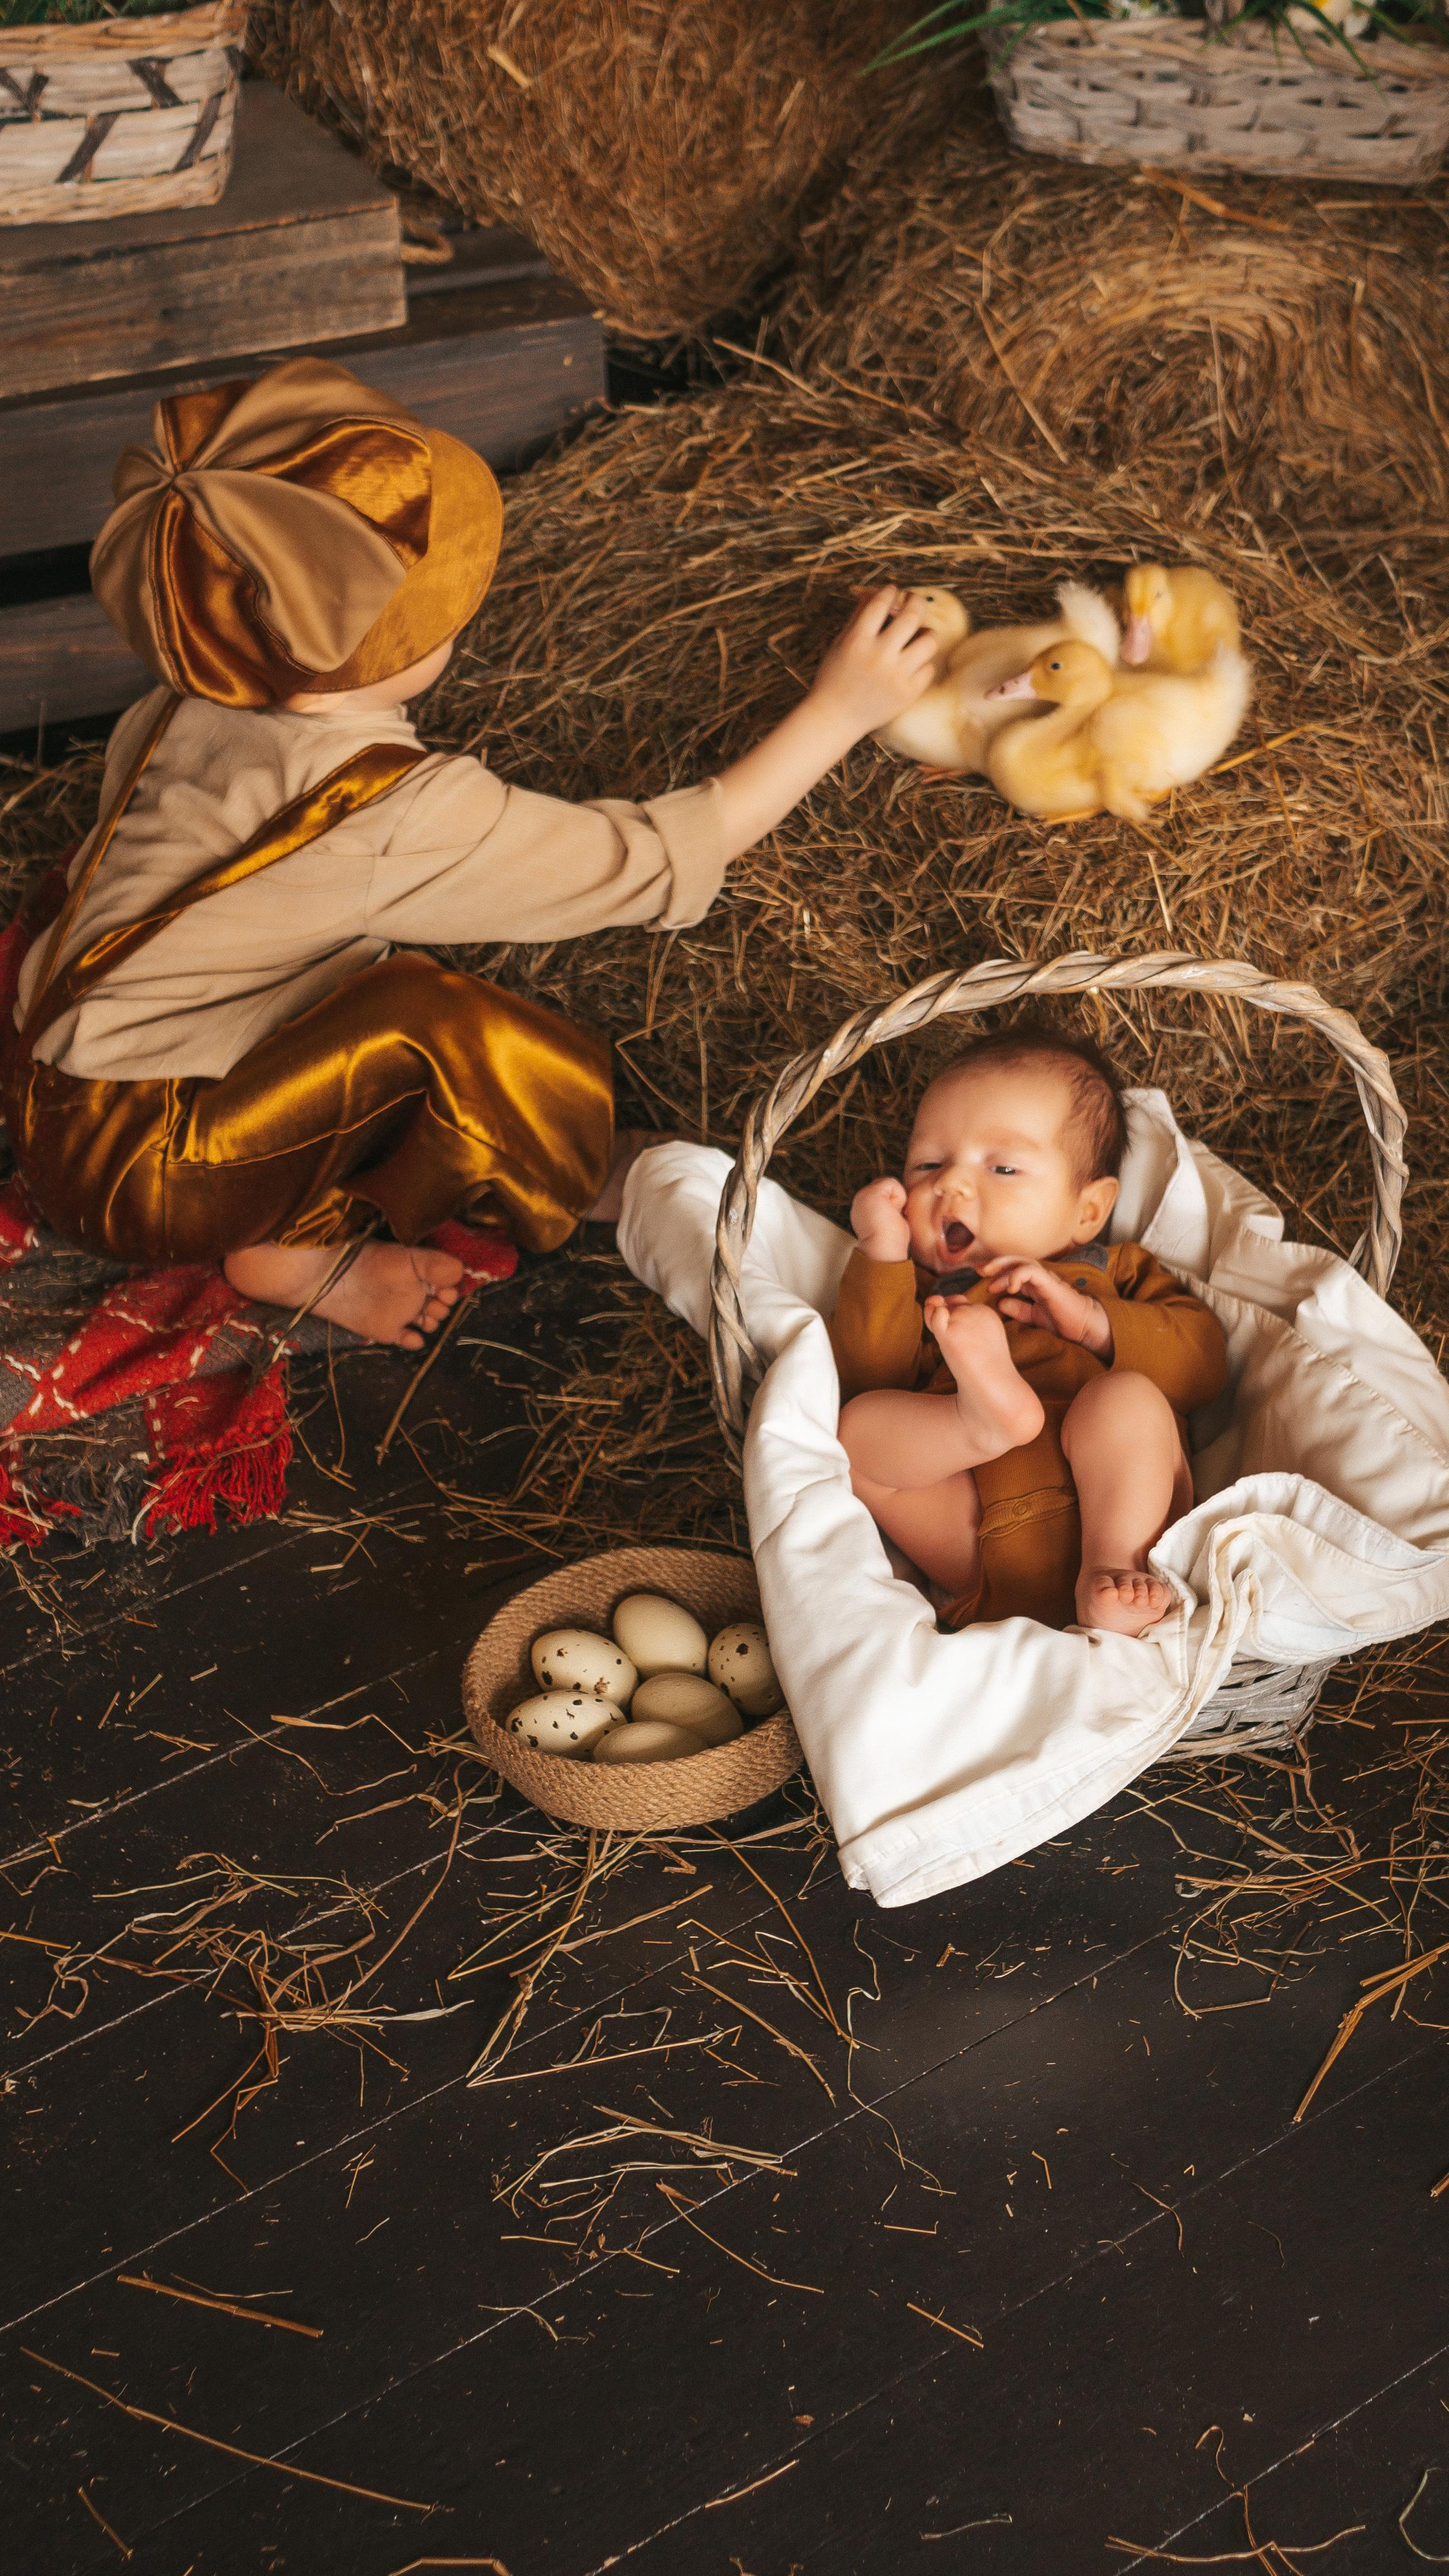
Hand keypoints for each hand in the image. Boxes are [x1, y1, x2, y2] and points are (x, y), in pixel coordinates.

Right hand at [808, 586, 939, 740]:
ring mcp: (896, 675)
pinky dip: (923, 662)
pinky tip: (913, 662)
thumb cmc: (835, 678)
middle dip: (916, 600)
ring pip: (929, 641)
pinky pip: (929, 668)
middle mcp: (879, 656)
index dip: (890, 592)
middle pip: (912, 615)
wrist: (836, 719)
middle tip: (914, 600)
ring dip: (927, 632)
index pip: (881, 603)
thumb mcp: (840, 644)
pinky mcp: (908, 693)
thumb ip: (858, 616)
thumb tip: (876, 591)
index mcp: (858, 640)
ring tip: (920, 633)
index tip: (893, 591)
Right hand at [851, 1175, 911, 1262]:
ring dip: (897, 1200)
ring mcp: (863, 1194)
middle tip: (892, 1219)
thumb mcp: (889, 1220)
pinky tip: (892, 1212)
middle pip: (887, 1187)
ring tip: (891, 1216)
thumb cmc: (890, 1243)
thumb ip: (889, 1207)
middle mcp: (860, 1199)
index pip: (884, 1193)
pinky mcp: (871, 1192)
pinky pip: (891, 1183)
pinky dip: (898, 1197)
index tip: (892, 1221)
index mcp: (863, 1207)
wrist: (883, 1251)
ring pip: (889, 1184)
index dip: (894, 1203)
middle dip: (895, 1201)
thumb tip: (900, 1202)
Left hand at [980, 1255, 1112, 1356]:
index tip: (981, 1278)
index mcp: (1034, 1284)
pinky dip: (1018, 1276)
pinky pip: (1032, 1271)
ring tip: (991, 1280)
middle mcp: (1039, 1277)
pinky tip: (1010, 1287)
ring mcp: (1046, 1278)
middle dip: (996, 1263)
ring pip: (1022, 1262)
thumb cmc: (1063, 1321)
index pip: (1012, 1270)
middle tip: (980, 1271)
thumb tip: (1000, 1304)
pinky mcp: (1051, 1282)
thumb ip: (1018, 1310)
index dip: (996, 1272)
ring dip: (1004, 1269)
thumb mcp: (1034, 1317)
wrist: (1084, 1327)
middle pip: (1015, 1261)